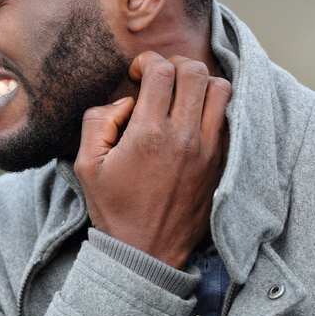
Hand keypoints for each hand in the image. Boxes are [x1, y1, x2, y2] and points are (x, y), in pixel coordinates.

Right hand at [74, 52, 230, 269]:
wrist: (146, 253)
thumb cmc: (113, 209)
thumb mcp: (85, 165)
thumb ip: (97, 121)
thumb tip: (124, 102)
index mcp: (148, 133)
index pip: (161, 71)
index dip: (148, 62)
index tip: (137, 73)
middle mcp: (184, 137)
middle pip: (195, 72)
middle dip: (176, 65)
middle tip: (161, 77)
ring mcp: (208, 150)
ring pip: (221, 90)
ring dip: (201, 82)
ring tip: (183, 92)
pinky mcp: (221, 164)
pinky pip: (229, 119)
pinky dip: (215, 107)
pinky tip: (196, 116)